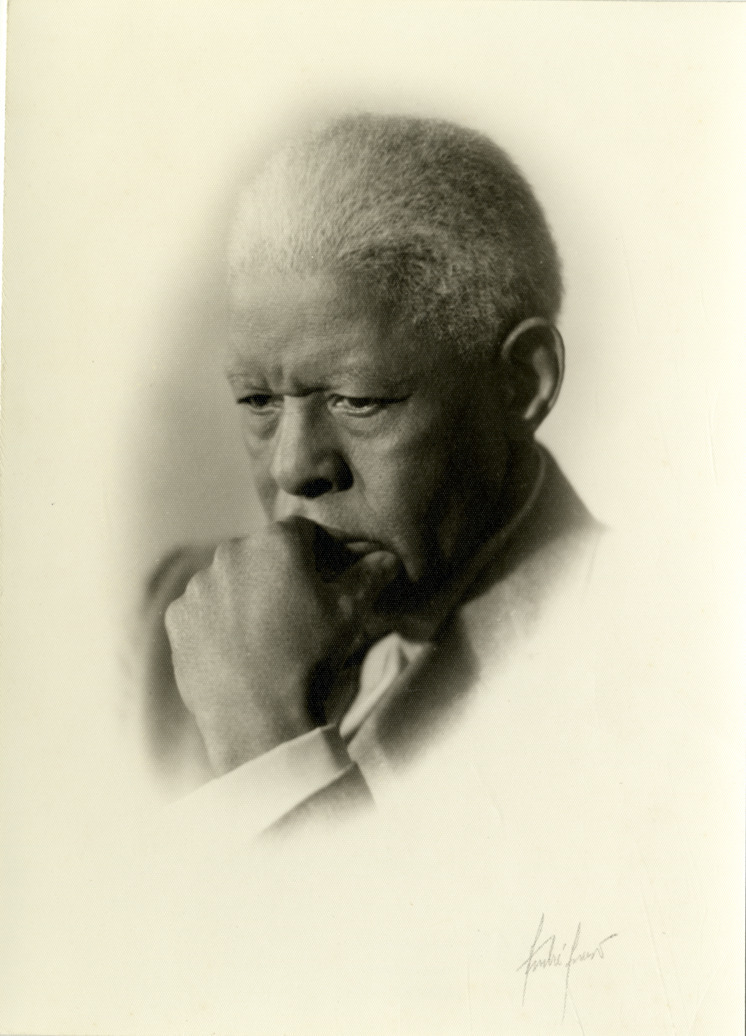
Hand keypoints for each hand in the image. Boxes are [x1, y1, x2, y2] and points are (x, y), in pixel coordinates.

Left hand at [165, 518, 400, 774]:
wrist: (261, 721)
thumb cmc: (311, 657)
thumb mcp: (352, 612)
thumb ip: (370, 575)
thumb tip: (385, 558)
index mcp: (275, 541)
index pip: (308, 533)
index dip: (328, 551)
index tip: (341, 573)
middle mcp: (229, 553)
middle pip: (267, 553)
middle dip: (288, 572)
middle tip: (308, 605)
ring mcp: (198, 586)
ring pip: (234, 579)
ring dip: (253, 594)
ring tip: (273, 631)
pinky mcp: (179, 618)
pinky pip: (206, 608)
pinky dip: (223, 619)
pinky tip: (243, 646)